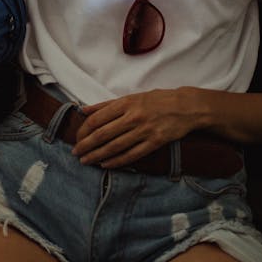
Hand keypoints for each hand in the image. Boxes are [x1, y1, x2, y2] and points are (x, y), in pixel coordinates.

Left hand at [71, 88, 195, 168]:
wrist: (185, 107)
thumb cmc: (156, 100)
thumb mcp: (131, 97)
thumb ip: (106, 105)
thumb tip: (84, 110)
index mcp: (126, 103)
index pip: (98, 118)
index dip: (84, 130)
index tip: (77, 137)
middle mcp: (133, 116)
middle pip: (103, 134)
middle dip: (87, 145)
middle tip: (76, 153)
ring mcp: (144, 130)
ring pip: (116, 146)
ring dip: (98, 155)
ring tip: (86, 161)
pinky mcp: (155, 142)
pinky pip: (132, 155)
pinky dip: (117, 161)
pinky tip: (106, 165)